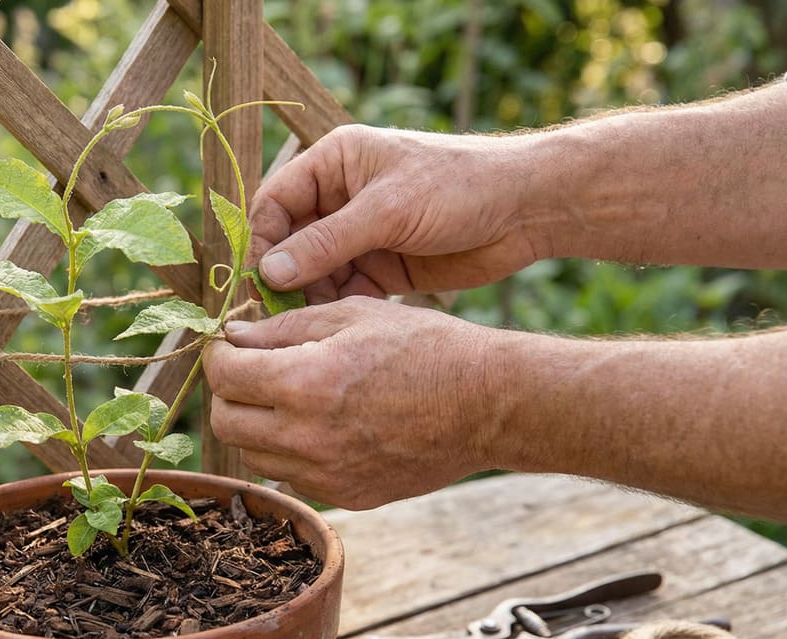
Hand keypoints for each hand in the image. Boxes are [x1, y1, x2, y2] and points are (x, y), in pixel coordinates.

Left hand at [202, 297, 498, 508]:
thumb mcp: (352, 314)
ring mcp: (326, 474)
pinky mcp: (346, 496)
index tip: (231, 343)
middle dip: (229, 391)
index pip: (223, 375)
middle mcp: (307, 437)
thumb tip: (234, 335)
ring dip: (256, 423)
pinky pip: (292, 475)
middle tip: (252, 368)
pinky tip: (322, 423)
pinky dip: (291, 450)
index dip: (219, 354)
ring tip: (288, 395)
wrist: (487, 404)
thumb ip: (283, 327)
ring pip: (254, 454)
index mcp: (304, 382)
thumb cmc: (425, 347)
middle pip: (225, 422)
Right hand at [249, 124, 544, 302]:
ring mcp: (361, 234)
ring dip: (309, 298)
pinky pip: (343, 291)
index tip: (259, 280)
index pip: (275, 202)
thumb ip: (327, 242)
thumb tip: (268, 272)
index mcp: (334, 162)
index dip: (262, 240)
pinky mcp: (381, 267)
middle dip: (283, 276)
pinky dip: (337, 309)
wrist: (527, 209)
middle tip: (274, 315)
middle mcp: (340, 197)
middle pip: (289, 241)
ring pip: (313, 272)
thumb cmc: (460, 186)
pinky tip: (337, 329)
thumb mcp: (388, 211)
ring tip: (306, 328)